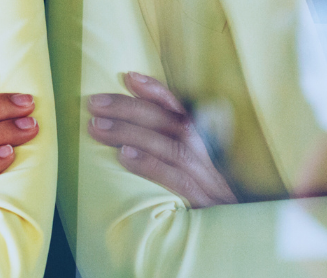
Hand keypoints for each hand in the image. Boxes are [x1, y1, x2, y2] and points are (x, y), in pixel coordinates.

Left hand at [88, 71, 236, 207]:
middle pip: (173, 124)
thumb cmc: (198, 214)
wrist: (232, 250)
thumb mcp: (185, 183)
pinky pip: (177, 180)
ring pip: (173, 147)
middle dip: (131, 108)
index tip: (129, 76)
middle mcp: (207, 163)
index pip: (182, 114)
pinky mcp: (204, 206)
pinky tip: (124, 155)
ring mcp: (208, 184)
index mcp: (203, 155)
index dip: (157, 93)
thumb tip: (121, 140)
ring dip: (132, 132)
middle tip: (94, 103)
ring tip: (97, 127)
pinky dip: (150, 164)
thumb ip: (163, 159)